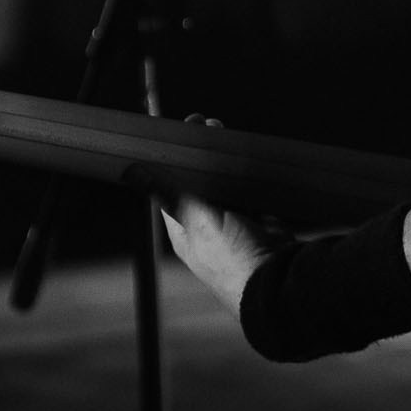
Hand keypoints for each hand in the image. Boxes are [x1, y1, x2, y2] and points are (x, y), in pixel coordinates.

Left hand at [150, 115, 292, 317]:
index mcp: (186, 233)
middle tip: (206, 126)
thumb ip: (168, 192)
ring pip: (227, 188)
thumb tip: (132, 173)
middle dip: (202, 155)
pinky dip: (249, 179)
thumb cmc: (232, 258)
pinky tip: (248, 160)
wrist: (277, 283)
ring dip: (226, 162)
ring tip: (225, 135)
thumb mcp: (196, 219)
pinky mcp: (262, 227)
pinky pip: (252, 196)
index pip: (172, 187)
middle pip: (201, 184)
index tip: (180, 131)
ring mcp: (237, 229)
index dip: (174, 158)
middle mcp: (209, 231)